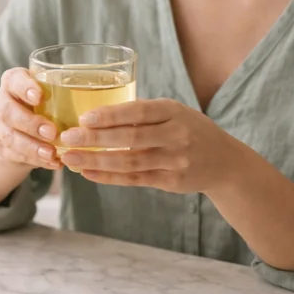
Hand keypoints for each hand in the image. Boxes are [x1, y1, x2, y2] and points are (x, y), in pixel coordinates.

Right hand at [0, 68, 61, 169]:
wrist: (21, 134)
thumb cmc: (44, 107)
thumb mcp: (51, 97)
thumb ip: (64, 97)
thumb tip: (95, 105)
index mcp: (13, 82)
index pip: (14, 79)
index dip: (25, 87)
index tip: (40, 96)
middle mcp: (0, 101)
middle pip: (8, 111)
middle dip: (30, 123)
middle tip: (52, 132)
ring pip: (9, 136)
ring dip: (32, 146)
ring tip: (52, 154)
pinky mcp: (0, 147)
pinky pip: (14, 154)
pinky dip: (34, 159)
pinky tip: (52, 162)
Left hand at [57, 99, 247, 193]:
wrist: (225, 162)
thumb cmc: (189, 130)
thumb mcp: (174, 112)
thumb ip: (143, 112)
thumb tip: (96, 111)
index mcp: (173, 111)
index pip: (138, 111)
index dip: (110, 115)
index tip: (84, 118)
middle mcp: (176, 135)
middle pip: (130, 138)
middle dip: (95, 139)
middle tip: (68, 138)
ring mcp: (175, 160)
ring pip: (129, 162)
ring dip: (96, 161)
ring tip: (70, 158)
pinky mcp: (171, 181)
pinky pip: (135, 179)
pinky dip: (109, 177)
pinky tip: (88, 173)